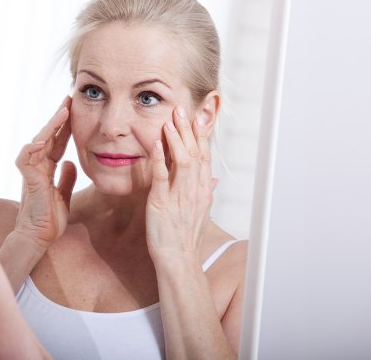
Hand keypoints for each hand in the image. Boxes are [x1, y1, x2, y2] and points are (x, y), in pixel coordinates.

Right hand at [13, 96, 76, 249]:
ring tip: (63, 110)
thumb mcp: (64, 195)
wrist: (38, 239)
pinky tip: (44, 137)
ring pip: (37, 142)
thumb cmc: (49, 221)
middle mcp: (37, 167)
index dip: (65, 127)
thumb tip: (72, 162)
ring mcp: (30, 172)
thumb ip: (66, 178)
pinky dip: (33, 147)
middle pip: (47, 136)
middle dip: (58, 117)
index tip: (75, 110)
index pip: (56, 142)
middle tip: (69, 98)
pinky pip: (26, 158)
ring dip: (50, 126)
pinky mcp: (27, 180)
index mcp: (46, 169)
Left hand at [146, 106, 217, 262]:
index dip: (201, 136)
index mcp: (203, 191)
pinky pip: (162, 177)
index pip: (205, 157)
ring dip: (176, 139)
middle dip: (189, 130)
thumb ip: (206, 192)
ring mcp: (180, 196)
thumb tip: (214, 179)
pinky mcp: (162, 203)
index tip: (197, 118)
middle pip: (195, 153)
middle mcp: (195, 191)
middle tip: (181, 110)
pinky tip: (156, 144)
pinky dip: (160, 159)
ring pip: (183, 161)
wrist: (179, 260)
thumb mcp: (200, 212)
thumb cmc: (186, 238)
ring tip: (170, 121)